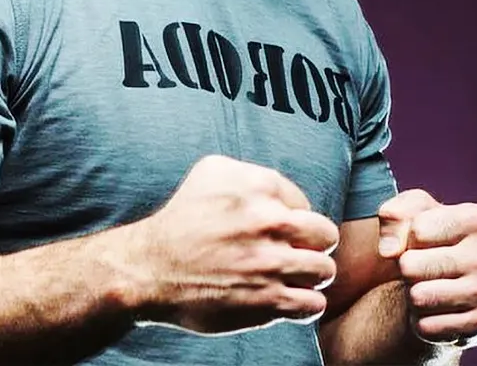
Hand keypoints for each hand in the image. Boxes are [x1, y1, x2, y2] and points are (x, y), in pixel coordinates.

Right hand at [122, 155, 339, 334]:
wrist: (150, 269)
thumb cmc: (181, 220)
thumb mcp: (211, 173)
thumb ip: (251, 173)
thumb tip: (282, 189)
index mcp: (259, 186)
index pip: (305, 204)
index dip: (293, 219)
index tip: (274, 232)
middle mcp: (269, 222)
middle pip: (326, 235)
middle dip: (312, 245)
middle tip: (293, 254)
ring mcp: (271, 263)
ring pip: (324, 270)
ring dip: (310, 276)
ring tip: (291, 278)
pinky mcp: (268, 301)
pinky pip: (314, 304)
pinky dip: (305, 304)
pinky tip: (287, 299)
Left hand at [377, 189, 476, 345]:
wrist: (444, 281)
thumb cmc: (427, 237)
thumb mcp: (408, 212)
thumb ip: (393, 214)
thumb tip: (389, 251)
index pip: (419, 229)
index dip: (408, 235)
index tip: (423, 238)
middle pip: (411, 265)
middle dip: (406, 266)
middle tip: (423, 265)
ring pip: (418, 297)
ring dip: (412, 293)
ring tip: (428, 284)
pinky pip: (426, 326)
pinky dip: (422, 319)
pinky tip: (437, 307)